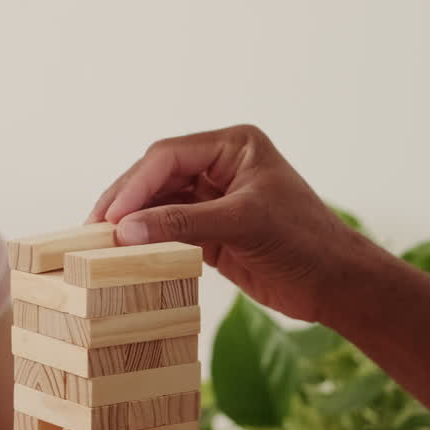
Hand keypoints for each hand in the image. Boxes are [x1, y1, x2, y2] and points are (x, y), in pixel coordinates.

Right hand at [88, 125, 389, 324]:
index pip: (169, 156)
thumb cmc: (305, 241)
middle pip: (157, 178)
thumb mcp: (244, 224)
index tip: (112, 216)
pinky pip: (168, 231)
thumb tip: (125, 230)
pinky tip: (126, 256)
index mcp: (233, 146)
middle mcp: (220, 167)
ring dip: (132, 224)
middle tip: (93, 230)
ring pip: (158, 205)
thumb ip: (183, 224)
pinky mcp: (211, 232)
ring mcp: (214, 200)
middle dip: (126, 202)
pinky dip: (147, 242)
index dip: (136, 184)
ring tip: (100, 246)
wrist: (335, 283)